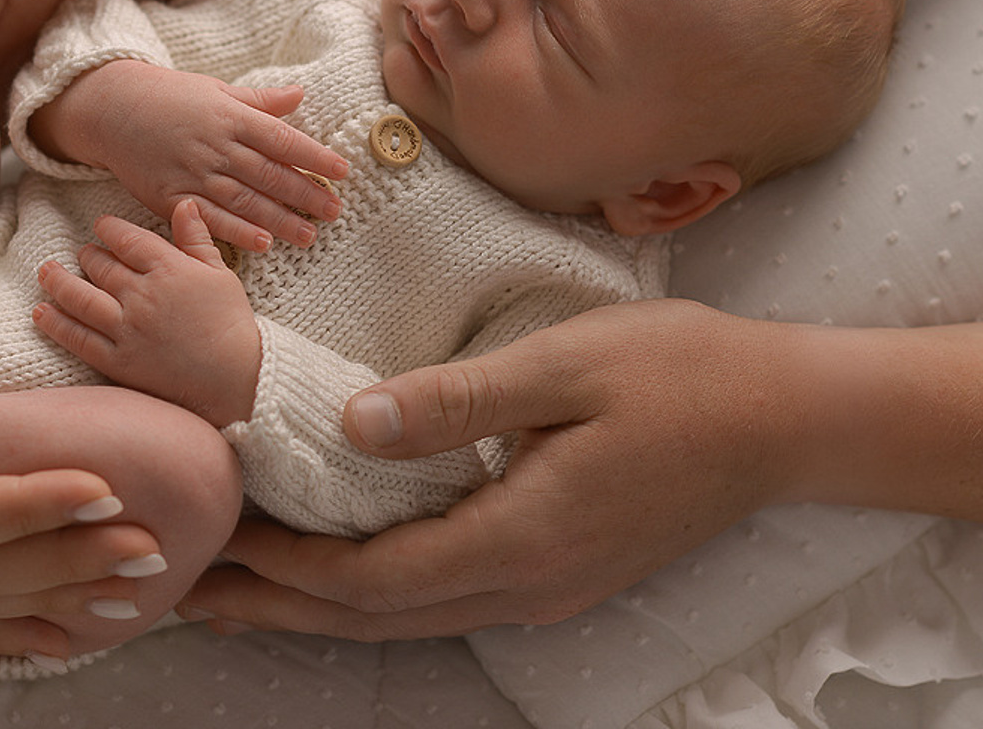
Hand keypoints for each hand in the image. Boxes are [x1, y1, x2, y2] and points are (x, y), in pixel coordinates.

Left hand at [36, 200, 260, 427]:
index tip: (101, 227)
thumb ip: (196, 238)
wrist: (236, 377)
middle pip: (101, 266)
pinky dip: (55, 324)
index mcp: (170, 269)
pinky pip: (77, 338)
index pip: (128, 239)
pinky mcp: (117, 361)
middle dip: (87, 255)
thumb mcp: (220, 273)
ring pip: (80, 298)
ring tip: (46, 272)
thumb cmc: (232, 322)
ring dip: (57, 282)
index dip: (109, 230)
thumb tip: (184, 203)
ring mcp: (127, 329)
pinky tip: (41, 313)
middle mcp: (143, 295)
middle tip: (81, 252)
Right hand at [53, 61, 346, 251]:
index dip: (315, 157)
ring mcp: (193, 173)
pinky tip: (263, 243)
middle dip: (305, 194)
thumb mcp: (218, 90)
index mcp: (232, 117)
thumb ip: (260, 100)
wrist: (111, 109)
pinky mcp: (171, 196)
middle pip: (270, 175)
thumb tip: (301, 94)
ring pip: (245, 201)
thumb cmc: (170, 97)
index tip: (342, 172)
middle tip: (334, 211)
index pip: (283, 140)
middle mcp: (217, 147)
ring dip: (280, 220)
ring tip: (309, 235)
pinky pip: (209, 218)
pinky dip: (237, 232)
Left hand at [179, 300, 800, 638]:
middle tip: (200, 587)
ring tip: (256, 588)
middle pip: (378, 616)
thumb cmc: (679, 374)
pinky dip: (383, 587)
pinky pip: (451, 594)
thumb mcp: (565, 366)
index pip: (370, 578)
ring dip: (326, 604)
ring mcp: (551, 584)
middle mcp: (527, 581)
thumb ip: (456, 401)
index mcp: (520, 535)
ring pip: (412, 614)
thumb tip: (354, 422)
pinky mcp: (566, 567)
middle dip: (282, 605)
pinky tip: (358, 562)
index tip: (216, 543)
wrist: (782, 417)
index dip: (284, 569)